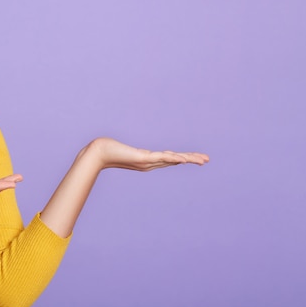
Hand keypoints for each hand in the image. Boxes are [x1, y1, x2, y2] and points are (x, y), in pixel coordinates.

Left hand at [87, 137, 209, 171]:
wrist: (98, 153)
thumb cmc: (107, 150)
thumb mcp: (120, 148)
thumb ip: (123, 147)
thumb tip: (122, 144)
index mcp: (147, 160)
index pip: (169, 159)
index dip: (183, 158)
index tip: (195, 158)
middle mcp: (150, 163)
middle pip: (175, 160)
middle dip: (191, 159)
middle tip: (207, 160)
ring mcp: (147, 161)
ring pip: (171, 160)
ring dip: (187, 159)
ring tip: (202, 160)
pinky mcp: (142, 158)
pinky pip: (161, 158)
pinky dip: (172, 158)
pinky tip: (182, 159)